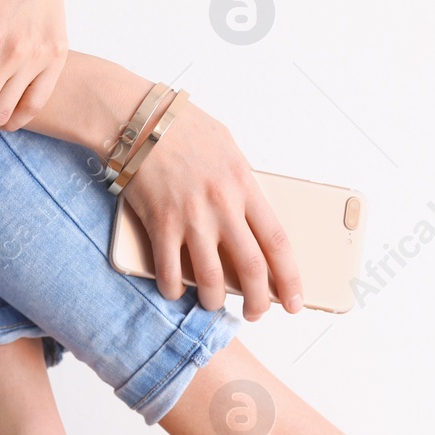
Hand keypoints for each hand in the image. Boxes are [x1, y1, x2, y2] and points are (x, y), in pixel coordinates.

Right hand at [120, 99, 303, 319]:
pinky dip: (172, 288)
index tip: (295, 301)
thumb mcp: (229, 147)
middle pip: (250, 268)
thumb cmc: (184, 128)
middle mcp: (223, 206)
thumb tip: (254, 213)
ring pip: (210, 277)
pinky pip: (169, 269)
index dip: (289, 278)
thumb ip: (243, 182)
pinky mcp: (159, 223)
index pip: (278, 242)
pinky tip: (174, 292)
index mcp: (246, 186)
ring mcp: (191, 217)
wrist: (139, 119)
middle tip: (257, 314)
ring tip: (214, 305)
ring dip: (214, 300)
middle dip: (258, 301)